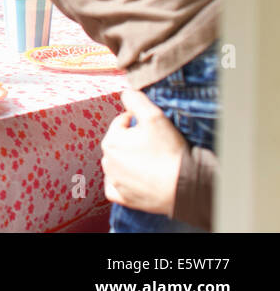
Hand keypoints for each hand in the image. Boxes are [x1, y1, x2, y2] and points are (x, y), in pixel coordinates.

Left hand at [100, 89, 184, 216]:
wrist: (183, 186)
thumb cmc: (168, 152)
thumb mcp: (154, 116)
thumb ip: (136, 99)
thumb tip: (125, 92)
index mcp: (110, 141)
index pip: (121, 123)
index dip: (137, 121)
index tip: (152, 127)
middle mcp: (107, 162)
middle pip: (119, 143)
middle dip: (133, 140)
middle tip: (154, 144)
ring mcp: (114, 181)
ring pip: (118, 164)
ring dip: (129, 160)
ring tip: (150, 160)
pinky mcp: (122, 198)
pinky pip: (116, 187)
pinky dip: (123, 182)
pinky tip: (135, 179)